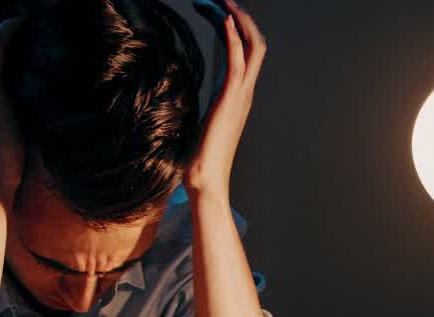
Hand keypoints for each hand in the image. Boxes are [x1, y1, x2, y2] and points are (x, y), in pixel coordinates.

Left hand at [184, 0, 265, 196]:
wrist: (205, 181)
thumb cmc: (198, 160)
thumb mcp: (196, 124)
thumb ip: (195, 108)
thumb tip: (178, 101)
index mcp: (236, 96)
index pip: (243, 52)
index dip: (232, 29)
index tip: (213, 11)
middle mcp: (243, 92)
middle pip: (254, 43)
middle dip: (240, 17)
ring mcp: (241, 95)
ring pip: (252, 46)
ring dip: (238, 20)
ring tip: (222, 1)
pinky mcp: (231, 100)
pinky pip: (238, 61)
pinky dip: (233, 37)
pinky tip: (223, 20)